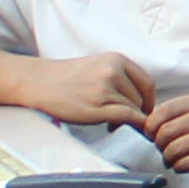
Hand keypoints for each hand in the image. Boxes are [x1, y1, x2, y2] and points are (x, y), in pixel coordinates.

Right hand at [23, 51, 160, 125]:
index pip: (147, 83)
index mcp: (116, 60)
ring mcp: (104, 89)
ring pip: (132, 109)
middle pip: (140, 99)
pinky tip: (112, 127)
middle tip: (122, 120)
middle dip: (136, 112)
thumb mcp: (99, 66)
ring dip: (127, 120)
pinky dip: (126, 125)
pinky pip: (125, 117)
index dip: (149, 100)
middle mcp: (113, 71)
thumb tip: (144, 100)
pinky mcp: (96, 106)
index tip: (145, 110)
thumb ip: (121, 77)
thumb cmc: (69, 77)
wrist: (39, 82)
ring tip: (110, 123)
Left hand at [142, 94, 188, 179]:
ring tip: (175, 159)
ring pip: (172, 149)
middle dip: (160, 145)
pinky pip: (182, 164)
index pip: (162, 111)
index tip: (154, 135)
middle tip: (166, 150)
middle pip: (165, 132)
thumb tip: (145, 126)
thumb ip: (176, 116)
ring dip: (168, 159)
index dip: (151, 127)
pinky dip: (178, 167)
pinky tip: (186, 165)